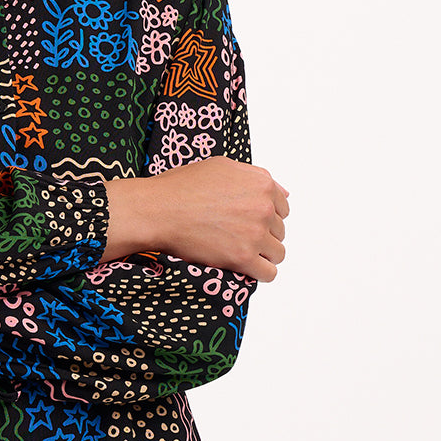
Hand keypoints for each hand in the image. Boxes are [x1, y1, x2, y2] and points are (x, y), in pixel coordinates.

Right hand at [105, 157, 288, 280]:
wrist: (158, 210)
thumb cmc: (181, 188)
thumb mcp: (222, 167)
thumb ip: (254, 177)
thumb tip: (283, 192)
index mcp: (262, 183)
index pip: (282, 208)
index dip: (265, 216)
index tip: (248, 221)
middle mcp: (263, 207)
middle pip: (279, 231)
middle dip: (262, 235)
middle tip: (236, 236)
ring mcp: (255, 233)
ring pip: (277, 253)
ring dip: (262, 254)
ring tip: (240, 252)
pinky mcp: (243, 257)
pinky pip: (268, 273)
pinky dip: (260, 273)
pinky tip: (245, 267)